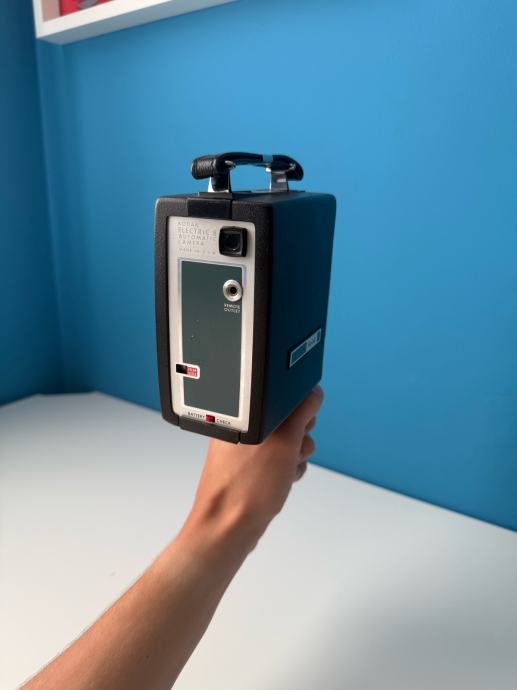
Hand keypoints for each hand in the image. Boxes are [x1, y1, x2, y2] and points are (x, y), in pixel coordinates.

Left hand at [183, 386, 323, 551]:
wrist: (228, 529)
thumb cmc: (248, 487)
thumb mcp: (284, 443)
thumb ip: (301, 414)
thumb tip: (313, 393)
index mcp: (245, 416)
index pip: (286, 399)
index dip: (300, 416)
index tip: (298, 431)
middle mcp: (244, 430)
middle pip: (291, 422)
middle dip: (299, 440)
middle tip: (287, 454)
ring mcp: (246, 451)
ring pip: (288, 445)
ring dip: (294, 459)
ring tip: (281, 473)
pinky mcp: (251, 469)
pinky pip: (279, 463)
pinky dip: (285, 472)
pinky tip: (279, 483)